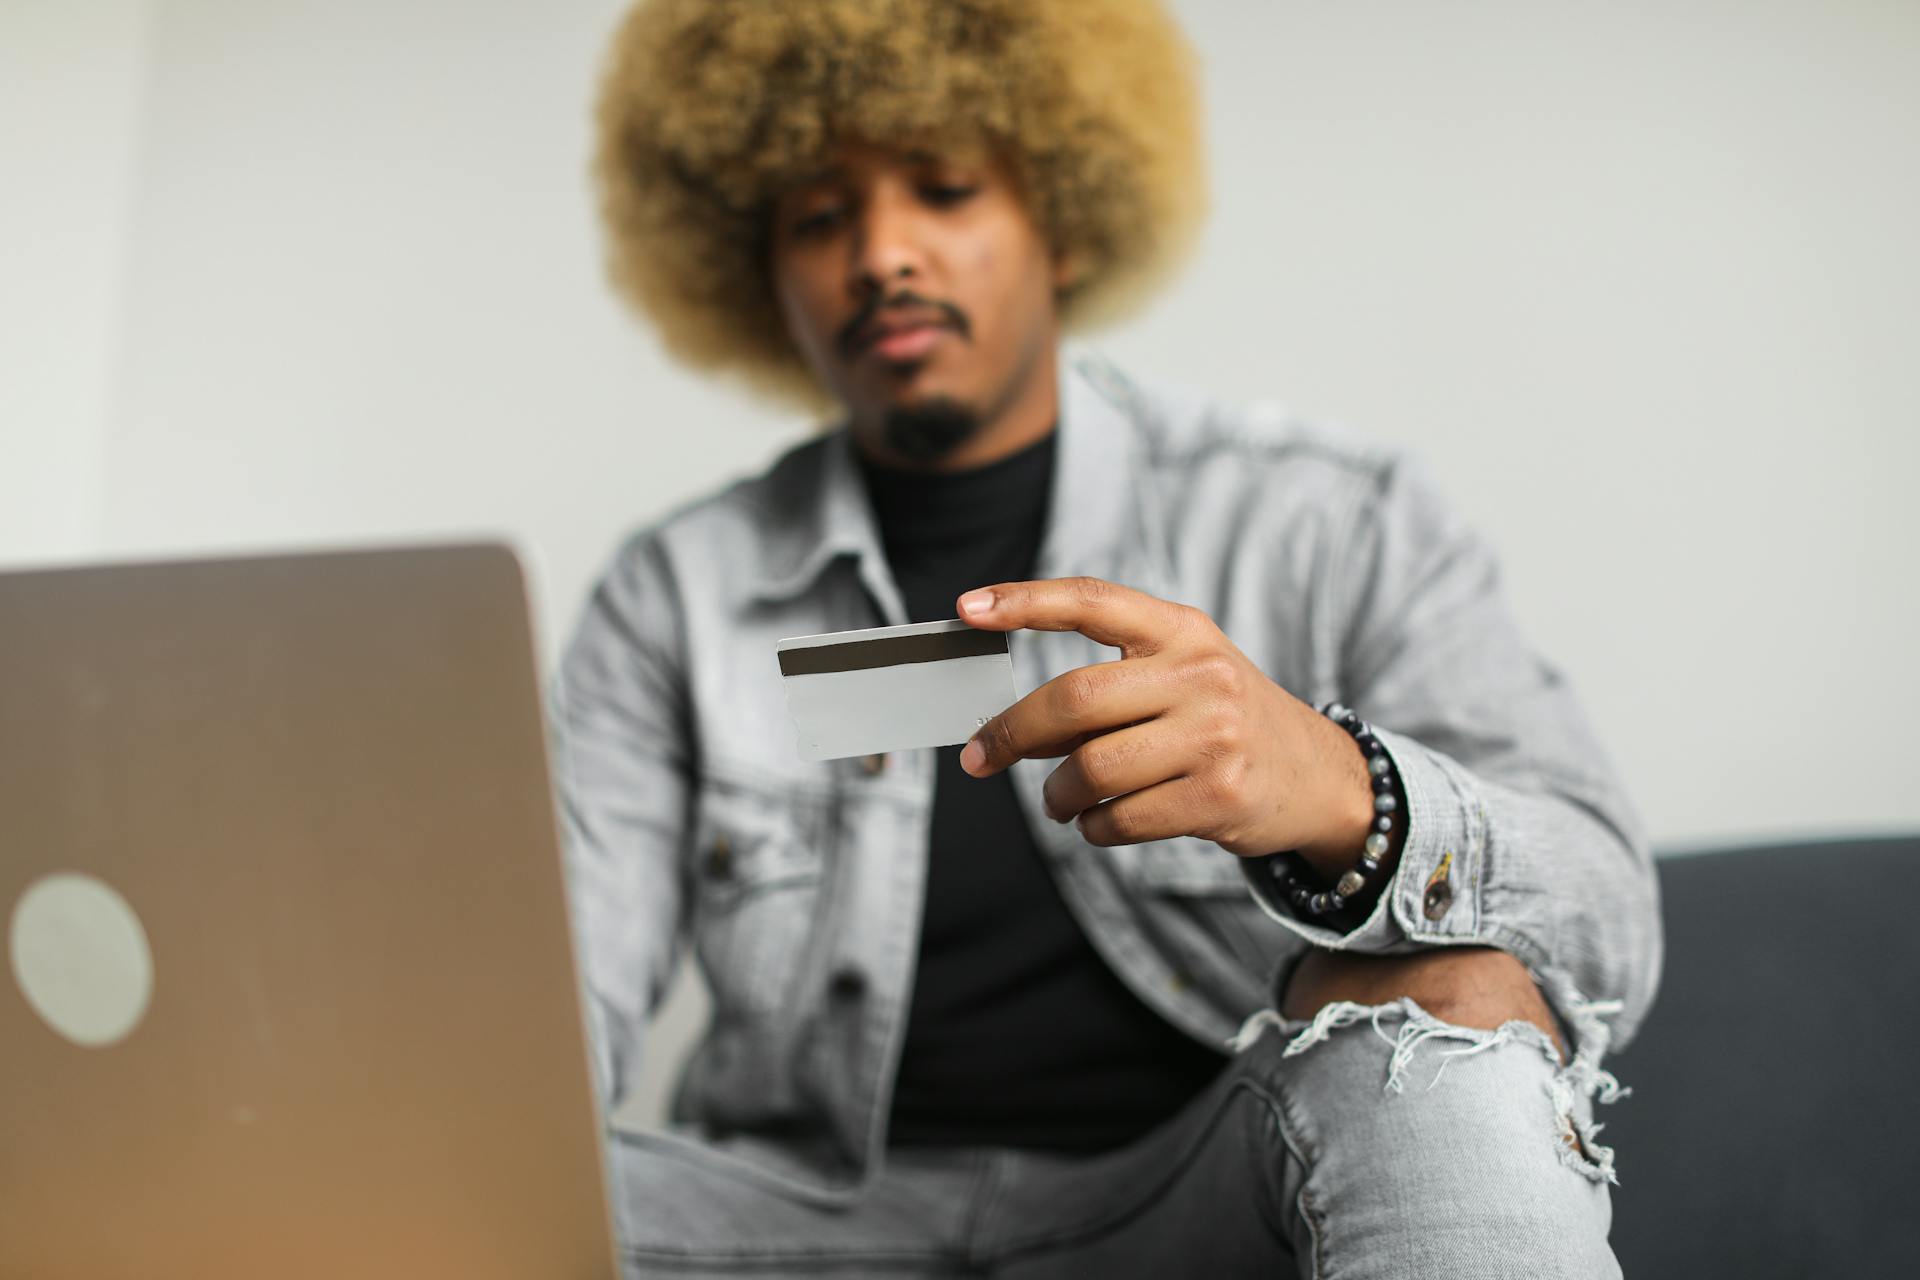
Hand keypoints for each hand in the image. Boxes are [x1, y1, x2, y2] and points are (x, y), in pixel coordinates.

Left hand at [955, 577, 1384, 875]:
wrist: (1320, 776)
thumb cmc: (1225, 722)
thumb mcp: (1183, 676)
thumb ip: (1109, 685)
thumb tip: (1008, 724)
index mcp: (1183, 630)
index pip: (1093, 601)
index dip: (1026, 601)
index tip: (969, 608)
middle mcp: (1201, 675)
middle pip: (1074, 699)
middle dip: (1011, 733)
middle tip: (980, 756)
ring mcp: (1214, 736)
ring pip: (1091, 768)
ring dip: (1055, 794)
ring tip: (1059, 799)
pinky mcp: (1219, 796)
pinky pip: (1120, 818)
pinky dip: (1092, 827)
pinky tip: (1099, 821)